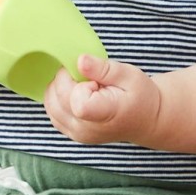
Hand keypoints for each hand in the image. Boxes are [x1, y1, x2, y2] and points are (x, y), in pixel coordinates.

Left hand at [43, 53, 161, 145]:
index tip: (95, 80)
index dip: (78, 82)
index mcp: (103, 114)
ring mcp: (76, 134)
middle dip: (68, 79)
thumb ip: (103, 68)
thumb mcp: (129, 75)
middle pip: (58, 97)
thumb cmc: (141, 96)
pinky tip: (77, 94)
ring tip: (85, 87)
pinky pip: (52, 111)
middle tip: (91, 79)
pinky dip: (58, 97)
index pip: (75, 100)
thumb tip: (79, 60)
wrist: (145, 120)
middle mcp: (86, 129)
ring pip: (50, 103)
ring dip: (61, 88)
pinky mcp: (70, 133)